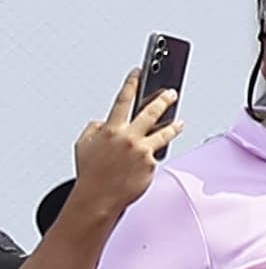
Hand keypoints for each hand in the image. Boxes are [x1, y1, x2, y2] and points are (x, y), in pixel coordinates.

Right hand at [69, 71, 178, 229]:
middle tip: (172, 92)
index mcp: (109, 129)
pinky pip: (158, 153)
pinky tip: (158, 153)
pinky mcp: (151, 163)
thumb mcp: (83, 146)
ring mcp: (141, 150)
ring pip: (163, 131)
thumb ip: (93, 130)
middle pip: (150, 111)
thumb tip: (102, 122)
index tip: (138, 71)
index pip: (123, 100)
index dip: (132, 83)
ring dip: (174, 124)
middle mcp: (127, 137)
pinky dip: (157, 152)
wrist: (98, 198)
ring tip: (180, 121)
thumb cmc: (91, 174)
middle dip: (163, 99)